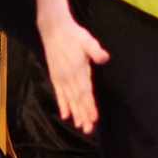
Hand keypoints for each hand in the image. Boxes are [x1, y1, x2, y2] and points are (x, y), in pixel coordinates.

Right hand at [37, 11, 107, 134]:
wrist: (53, 29)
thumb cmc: (73, 34)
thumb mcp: (87, 39)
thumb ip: (95, 50)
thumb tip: (104, 58)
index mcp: (77, 69)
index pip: (85, 92)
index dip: (89, 106)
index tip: (93, 118)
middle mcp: (68, 76)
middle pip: (77, 99)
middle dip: (83, 114)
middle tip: (88, 129)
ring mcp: (61, 78)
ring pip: (69, 99)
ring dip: (75, 113)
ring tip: (80, 126)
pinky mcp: (55, 76)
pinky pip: (59, 94)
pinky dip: (62, 104)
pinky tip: (65, 115)